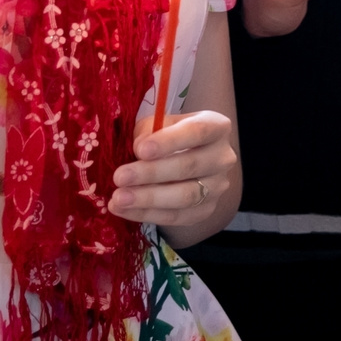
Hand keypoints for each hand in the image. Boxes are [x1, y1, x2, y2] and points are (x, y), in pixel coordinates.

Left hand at [112, 109, 239, 242]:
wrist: (184, 160)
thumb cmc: (167, 137)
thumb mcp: (158, 124)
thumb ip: (148, 131)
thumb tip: (138, 149)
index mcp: (216, 127)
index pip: (197, 131)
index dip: (169, 141)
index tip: (140, 150)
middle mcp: (223, 157)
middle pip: (189, 166)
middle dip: (151, 173)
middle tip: (119, 177)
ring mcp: (217, 186)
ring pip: (185, 196)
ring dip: (148, 199)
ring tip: (118, 199)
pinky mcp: (206, 210)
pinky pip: (177, 216)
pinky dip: (147, 214)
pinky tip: (123, 210)